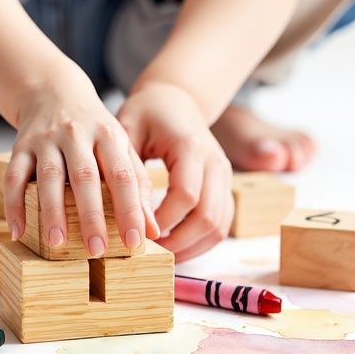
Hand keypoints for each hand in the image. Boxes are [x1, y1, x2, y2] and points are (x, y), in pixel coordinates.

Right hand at [5, 71, 159, 256]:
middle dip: (91, 215)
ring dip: (51, 211)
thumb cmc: (94, 130)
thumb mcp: (121, 147)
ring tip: (56, 243)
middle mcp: (77, 135)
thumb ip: (137, 186)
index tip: (135, 241)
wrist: (54, 91)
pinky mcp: (20, 145)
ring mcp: (46, 139)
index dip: (130, 209)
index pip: (122, 175)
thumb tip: (153, 230)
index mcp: (108, 136)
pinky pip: (14, 176)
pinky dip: (13, 204)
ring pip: (48, 177)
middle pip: (85, 177)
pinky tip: (18, 231)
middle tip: (96, 249)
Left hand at [118, 81, 233, 260]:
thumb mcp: (128, 133)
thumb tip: (137, 219)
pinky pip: (222, 224)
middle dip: (178, 242)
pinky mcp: (226, 187)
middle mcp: (216, 162)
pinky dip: (201, 241)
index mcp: (191, 147)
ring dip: (191, 246)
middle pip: (208, 217)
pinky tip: (175, 246)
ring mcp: (225, 176)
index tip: (138, 233)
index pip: (186, 196)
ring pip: (219, 226)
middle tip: (148, 252)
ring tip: (160, 253)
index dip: (163, 221)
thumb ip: (132, 174)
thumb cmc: (146, 113)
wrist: (176, 99)